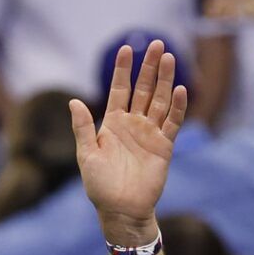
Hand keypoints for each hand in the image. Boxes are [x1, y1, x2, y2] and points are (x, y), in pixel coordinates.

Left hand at [73, 41, 187, 246]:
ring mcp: (150, 134)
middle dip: (150, 67)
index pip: (120, 89)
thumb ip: (83, 128)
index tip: (127, 48)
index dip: (123, 69)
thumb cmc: (100, 186)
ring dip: (165, 80)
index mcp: (113, 123)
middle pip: (144, 89)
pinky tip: (180, 90)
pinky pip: (172, 123)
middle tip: (157, 44)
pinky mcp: (164, 147)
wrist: (120, 210)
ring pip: (160, 101)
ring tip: (169, 58)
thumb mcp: (87, 155)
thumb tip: (73, 101)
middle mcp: (133, 124)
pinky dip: (178, 107)